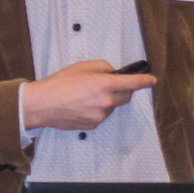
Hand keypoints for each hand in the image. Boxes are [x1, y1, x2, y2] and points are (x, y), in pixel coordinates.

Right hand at [22, 59, 154, 131]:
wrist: (41, 105)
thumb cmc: (59, 83)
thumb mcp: (82, 66)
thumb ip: (103, 67)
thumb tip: (114, 73)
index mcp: (105, 85)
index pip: (133, 84)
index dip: (145, 81)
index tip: (152, 80)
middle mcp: (106, 102)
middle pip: (126, 97)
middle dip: (123, 90)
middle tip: (109, 85)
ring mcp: (100, 116)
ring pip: (113, 107)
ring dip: (107, 100)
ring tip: (86, 96)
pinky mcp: (93, 126)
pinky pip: (101, 116)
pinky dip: (97, 110)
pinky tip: (81, 105)